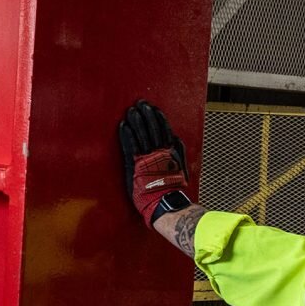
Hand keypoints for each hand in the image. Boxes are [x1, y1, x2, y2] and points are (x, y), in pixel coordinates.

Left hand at [117, 102, 192, 225]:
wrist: (164, 202)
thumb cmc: (171, 188)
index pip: (164, 129)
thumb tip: (175, 138)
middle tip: (140, 103)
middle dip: (146, 114)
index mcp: (169, 151)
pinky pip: (130, 146)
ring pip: (141, 134)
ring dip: (136, 120)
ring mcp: (146, 158)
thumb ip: (178, 152)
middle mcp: (158, 152)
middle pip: (152, 128)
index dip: (158, 117)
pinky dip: (127, 135)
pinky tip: (123, 125)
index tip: (153, 108)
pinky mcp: (135, 165)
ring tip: (131, 110)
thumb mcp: (181, 167)